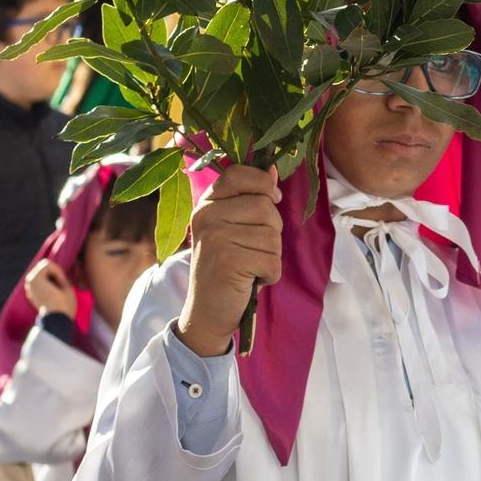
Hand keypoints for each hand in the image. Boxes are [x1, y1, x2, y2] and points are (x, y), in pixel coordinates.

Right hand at [23, 259, 74, 317]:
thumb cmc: (64, 307)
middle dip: (59, 274)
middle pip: (47, 266)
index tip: (63, 289)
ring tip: (60, 287)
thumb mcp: (64, 289)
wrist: (58, 317)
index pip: (48, 271)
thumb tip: (59, 266)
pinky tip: (59, 284)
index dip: (59, 275)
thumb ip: (60, 278)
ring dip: (58, 273)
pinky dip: (58, 272)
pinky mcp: (33, 278)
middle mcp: (31, 284)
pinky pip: (47, 264)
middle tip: (62, 289)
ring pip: (47, 264)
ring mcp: (30, 281)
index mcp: (37, 289)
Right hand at [175, 165, 281, 357]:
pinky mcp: (228, 259)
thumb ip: (251, 199)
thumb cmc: (228, 268)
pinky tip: (252, 280)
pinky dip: (271, 274)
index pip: (239, 174)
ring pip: (272, 234)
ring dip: (271, 256)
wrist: (207, 312)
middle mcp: (206, 216)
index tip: (271, 200)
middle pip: (265, 206)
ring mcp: (215, 237)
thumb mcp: (234, 229)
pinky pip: (272, 259)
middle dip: (272, 231)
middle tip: (254, 250)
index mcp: (206, 205)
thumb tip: (273, 168)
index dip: (263, 184)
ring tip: (250, 266)